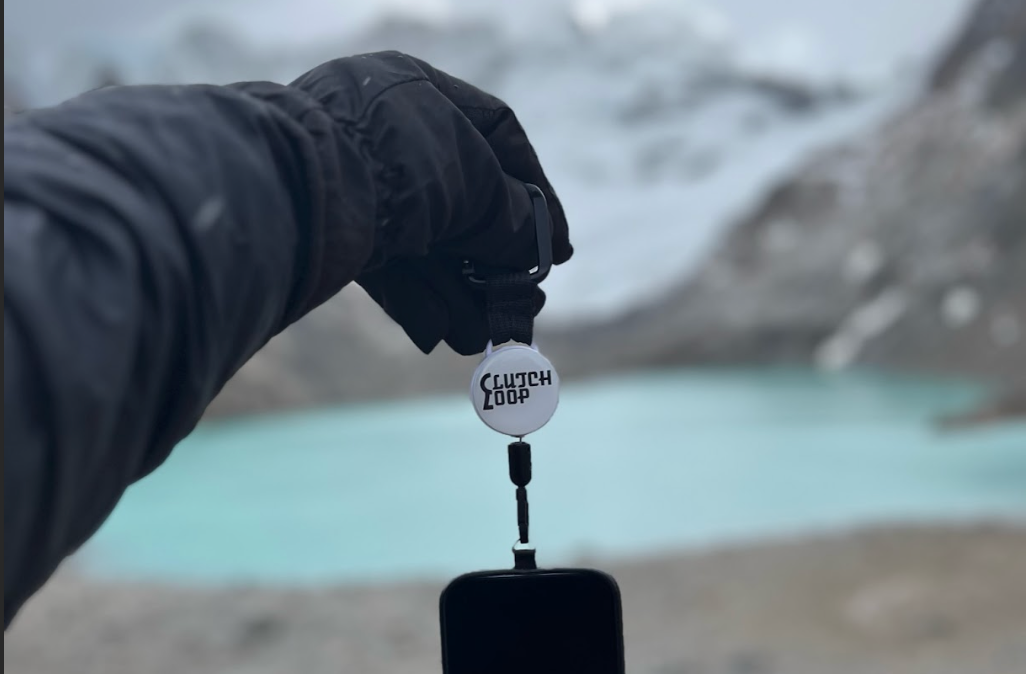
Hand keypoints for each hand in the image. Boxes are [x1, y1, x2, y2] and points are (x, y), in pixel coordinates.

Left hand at [290, 51, 571, 354]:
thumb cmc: (398, 165)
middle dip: (494, 264)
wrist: (296, 189)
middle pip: (461, 205)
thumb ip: (513, 218)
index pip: (499, 139)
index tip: (558, 251)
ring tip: (484, 337)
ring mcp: (358, 181)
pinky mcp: (331, 230)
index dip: (537, 197)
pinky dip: (416, 301)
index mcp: (423, 92)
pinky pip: (385, 267)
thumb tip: (536, 248)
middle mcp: (388, 132)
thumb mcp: (477, 187)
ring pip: (424, 245)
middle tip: (521, 306)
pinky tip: (443, 337)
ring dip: (459, 295)